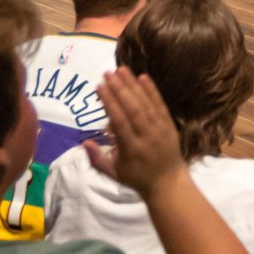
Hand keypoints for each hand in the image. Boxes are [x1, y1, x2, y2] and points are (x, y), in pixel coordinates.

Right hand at [83, 68, 186, 197]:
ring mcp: (160, 130)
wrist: (168, 183)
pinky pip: (160, 106)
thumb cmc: (137, 178)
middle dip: (120, 89)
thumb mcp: (114, 173)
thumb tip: (84, 143)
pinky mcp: (169, 125)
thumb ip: (97, 160)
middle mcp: (147, 137)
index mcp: (131, 149)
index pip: (120, 122)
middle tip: (108, 73)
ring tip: (121, 70)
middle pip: (133, 110)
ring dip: (133, 85)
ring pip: (146, 105)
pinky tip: (143, 77)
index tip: (99, 87)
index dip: (110, 103)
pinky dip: (152, 91)